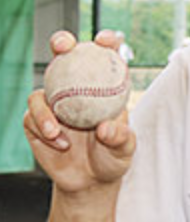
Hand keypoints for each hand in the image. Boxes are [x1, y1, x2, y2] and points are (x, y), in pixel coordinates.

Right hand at [23, 30, 135, 196]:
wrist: (89, 181)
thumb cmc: (113, 158)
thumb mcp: (125, 149)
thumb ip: (119, 137)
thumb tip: (104, 128)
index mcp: (103, 87)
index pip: (105, 57)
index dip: (106, 41)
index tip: (105, 40)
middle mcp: (76, 88)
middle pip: (65, 56)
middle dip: (62, 41)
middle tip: (63, 46)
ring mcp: (54, 103)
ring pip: (41, 91)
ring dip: (46, 111)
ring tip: (56, 131)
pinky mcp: (36, 120)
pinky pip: (32, 117)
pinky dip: (43, 128)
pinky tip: (59, 143)